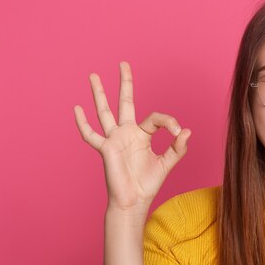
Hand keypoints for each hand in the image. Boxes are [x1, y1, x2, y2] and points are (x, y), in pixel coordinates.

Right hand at [74, 61, 190, 212]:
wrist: (134, 200)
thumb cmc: (148, 184)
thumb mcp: (167, 164)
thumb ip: (178, 148)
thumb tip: (187, 131)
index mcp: (142, 135)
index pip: (155, 118)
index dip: (169, 121)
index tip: (178, 132)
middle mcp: (127, 133)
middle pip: (125, 102)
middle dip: (125, 83)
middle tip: (123, 63)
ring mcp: (115, 139)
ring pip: (105, 111)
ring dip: (99, 94)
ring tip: (94, 75)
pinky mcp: (106, 149)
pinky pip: (92, 135)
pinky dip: (83, 123)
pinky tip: (77, 108)